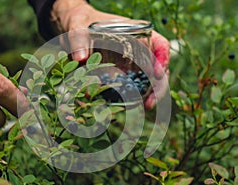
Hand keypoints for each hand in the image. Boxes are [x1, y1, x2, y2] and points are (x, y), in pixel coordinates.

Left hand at [52, 0, 169, 108]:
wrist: (75, 33)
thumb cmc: (81, 24)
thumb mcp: (79, 27)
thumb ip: (78, 39)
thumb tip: (81, 58)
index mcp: (136, 33)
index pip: (159, 43)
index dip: (163, 58)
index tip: (158, 74)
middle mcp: (138, 49)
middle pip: (157, 67)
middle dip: (158, 86)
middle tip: (150, 102)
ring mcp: (132, 63)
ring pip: (149, 80)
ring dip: (149, 95)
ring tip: (144, 107)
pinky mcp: (121, 75)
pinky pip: (132, 87)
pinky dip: (133, 97)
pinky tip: (128, 106)